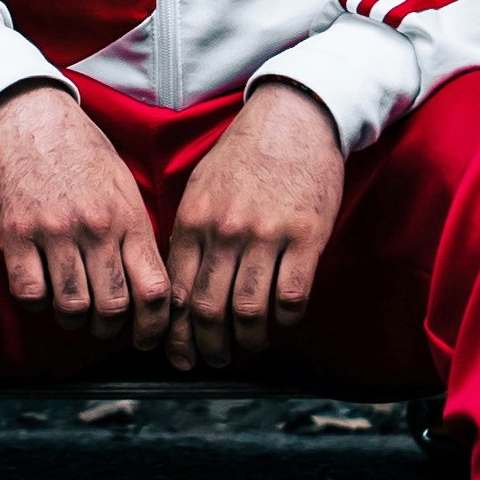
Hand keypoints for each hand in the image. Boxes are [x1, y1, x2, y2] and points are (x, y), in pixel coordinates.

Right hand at [0, 81, 173, 346]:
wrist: (29, 115)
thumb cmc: (80, 150)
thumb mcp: (123, 186)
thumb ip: (136, 233)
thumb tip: (149, 284)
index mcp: (128, 218)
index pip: (154, 290)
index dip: (154, 325)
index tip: (146, 336)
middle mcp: (95, 229)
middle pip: (113, 307)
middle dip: (110, 327)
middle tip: (102, 322)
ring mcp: (54, 233)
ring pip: (72, 306)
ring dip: (73, 318)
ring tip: (72, 310)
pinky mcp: (16, 234)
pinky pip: (29, 292)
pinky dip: (37, 302)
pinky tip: (40, 290)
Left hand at [165, 78, 345, 372]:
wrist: (294, 119)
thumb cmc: (245, 154)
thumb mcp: (201, 187)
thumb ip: (188, 232)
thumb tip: (175, 280)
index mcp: (193, 222)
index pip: (175, 291)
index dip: (174, 331)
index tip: (179, 350)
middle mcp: (224, 233)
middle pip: (206, 309)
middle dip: (206, 346)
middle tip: (212, 360)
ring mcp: (265, 236)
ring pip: (248, 309)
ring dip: (246, 339)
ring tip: (247, 347)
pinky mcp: (305, 237)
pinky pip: (291, 295)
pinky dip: (285, 319)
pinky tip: (282, 321)